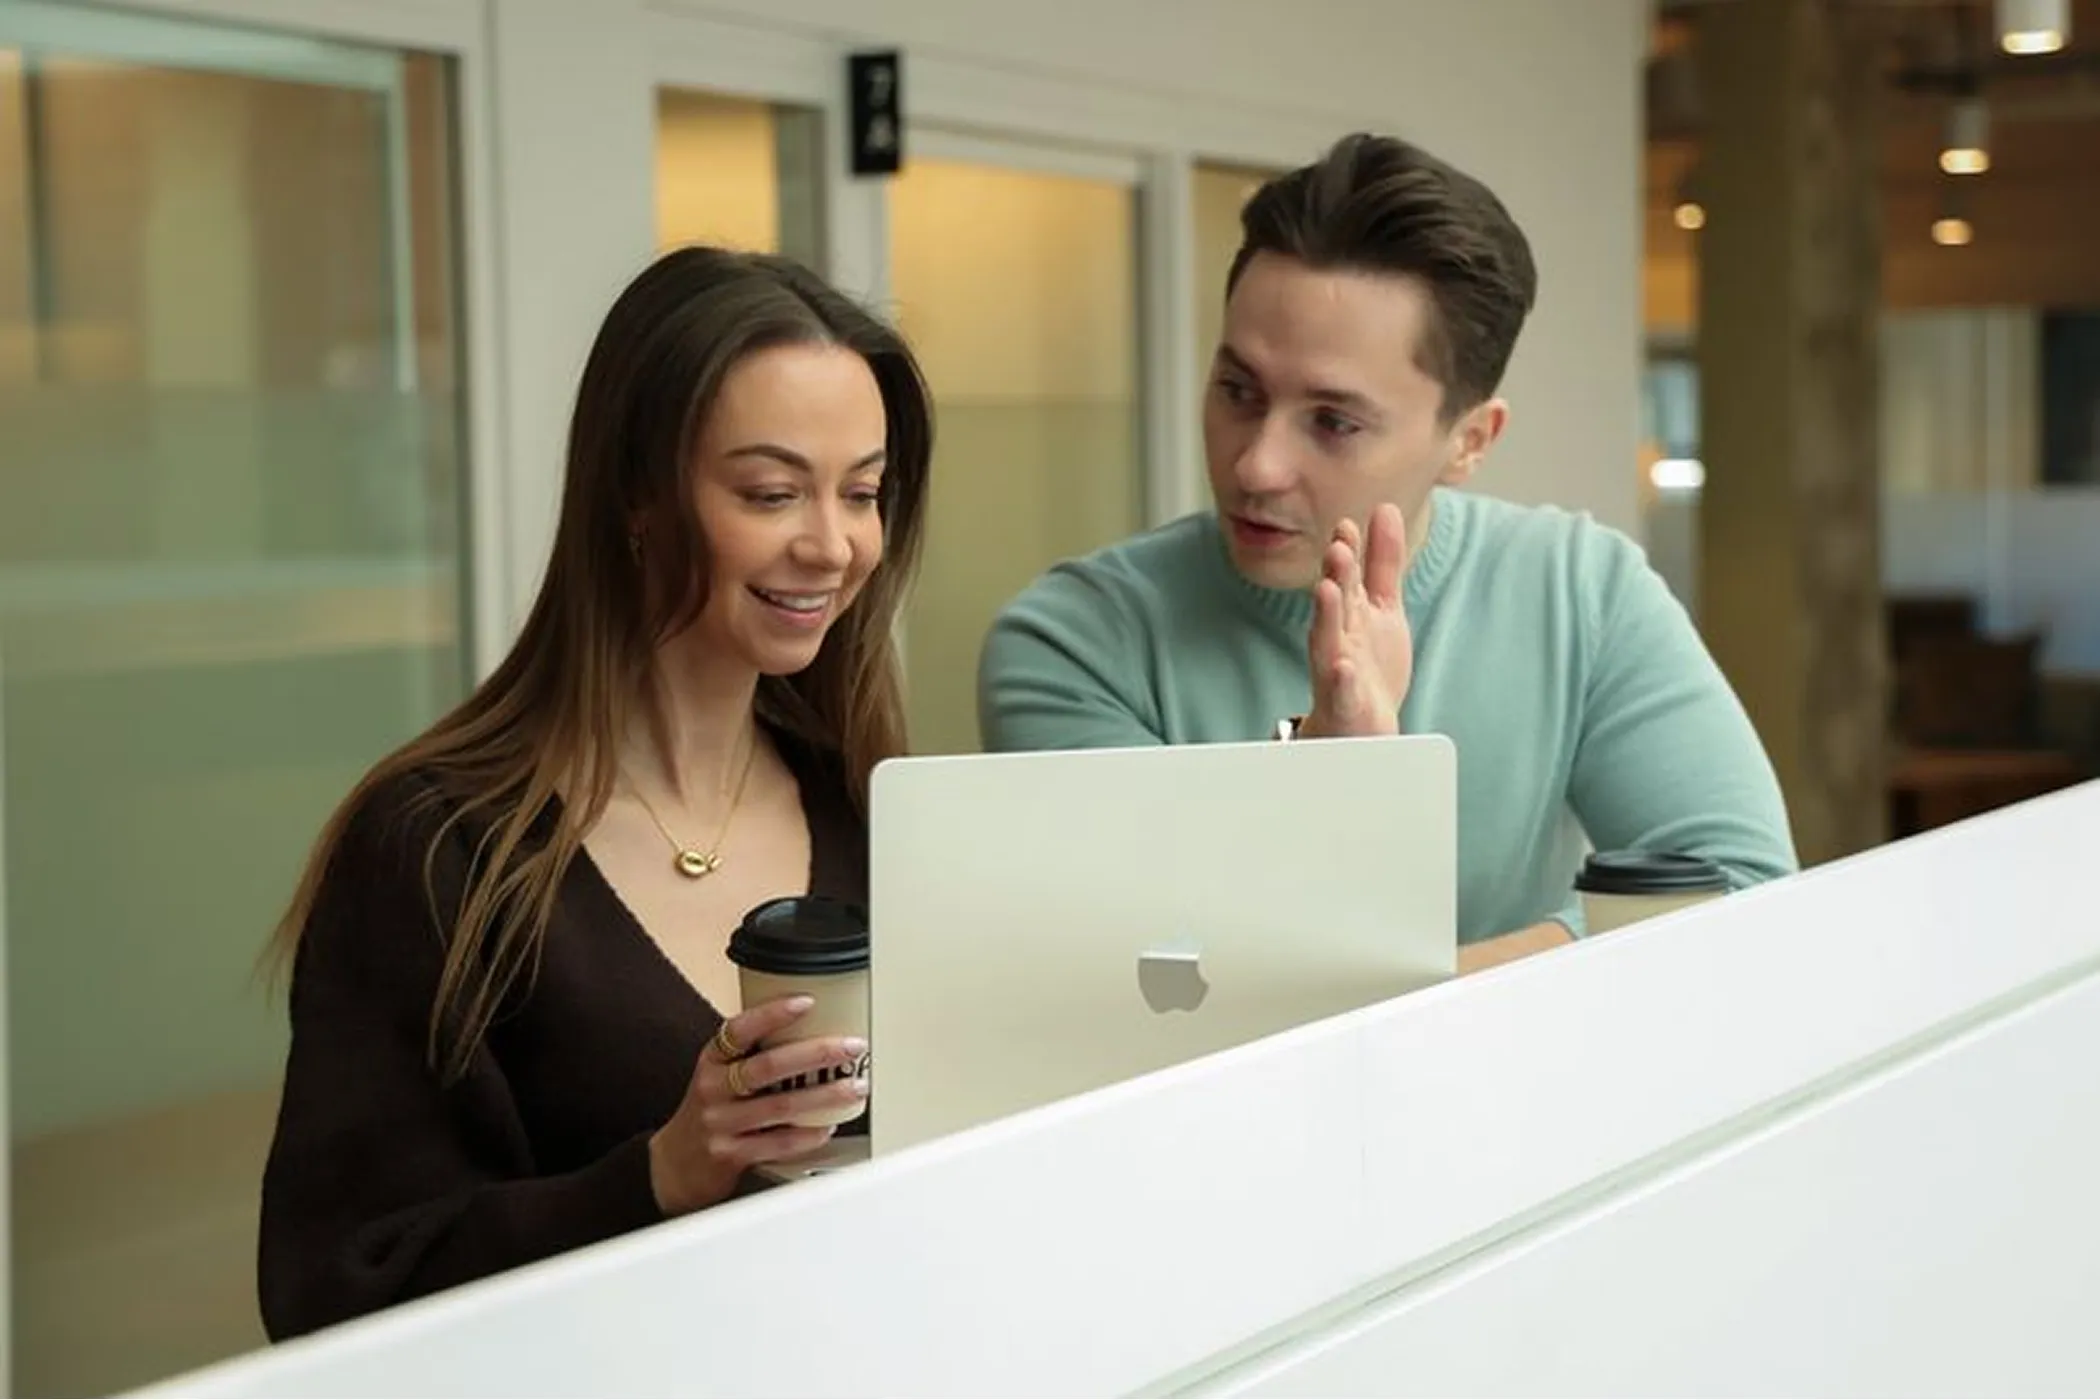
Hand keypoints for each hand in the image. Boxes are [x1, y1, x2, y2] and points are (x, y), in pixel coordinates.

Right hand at [647, 996, 869, 1214]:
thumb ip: (753, 1056)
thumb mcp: (719, 1075)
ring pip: (779, 1106)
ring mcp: (719, 1123)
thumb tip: (814, 1030)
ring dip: (824, 1096)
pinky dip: (806, 1135)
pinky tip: (828, 1127)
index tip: (807, 1002)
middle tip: (852, 1047)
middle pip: (768, 1066)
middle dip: (816, 1054)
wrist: (676, 1165)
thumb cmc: (711, 1111)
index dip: (773, 1014)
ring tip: (854, 1087)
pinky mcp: (729, 1155)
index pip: (740, 1029)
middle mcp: (713, 1087)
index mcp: (712, 1060)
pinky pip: (776, 1144)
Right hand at [1301, 503, 1412, 738]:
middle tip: (1340, 548)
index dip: (1348, 553)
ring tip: (1326, 589)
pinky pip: (1339, 692)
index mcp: (1349, 613)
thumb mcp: (1383, 606)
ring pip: (1326, 640)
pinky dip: (1340, 680)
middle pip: (1335, 602)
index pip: (1347, 577)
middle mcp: (1338, 637)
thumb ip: (1383, 561)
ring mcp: (1336, 671)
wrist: (1359, 726)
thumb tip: (1384, 509)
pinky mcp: (1343, 704)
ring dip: (1326, 615)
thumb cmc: (1368, 664)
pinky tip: (1343, 666)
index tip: (1348, 525)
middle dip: (1336, 575)